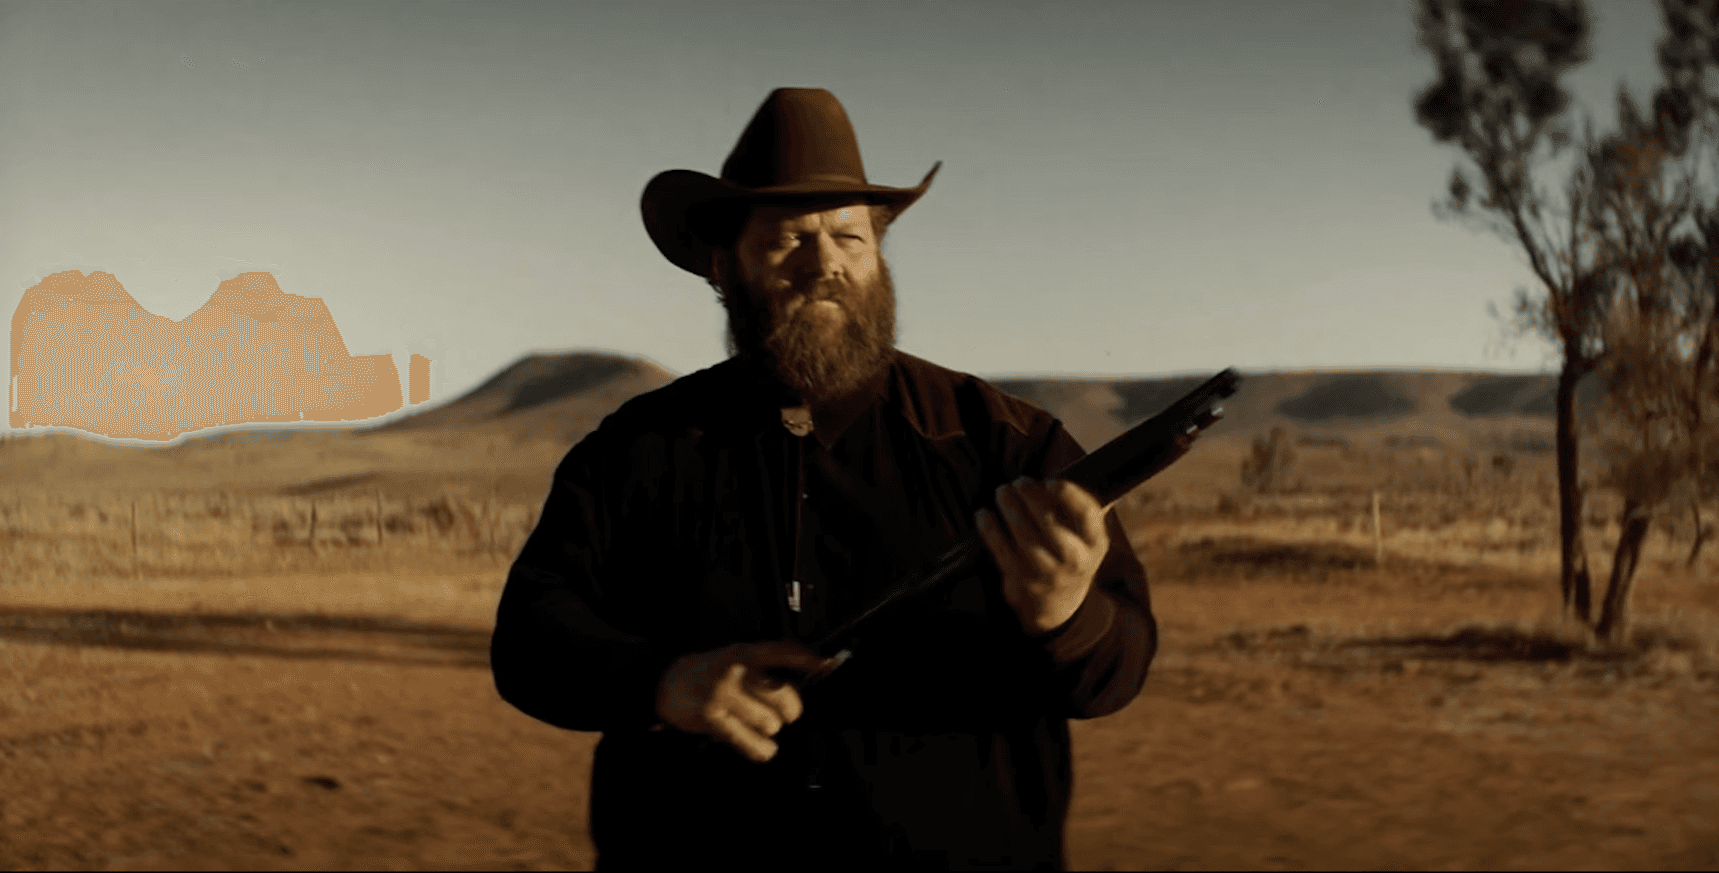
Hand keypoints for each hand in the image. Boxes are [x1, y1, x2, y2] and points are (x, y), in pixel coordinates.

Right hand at [655, 641, 832, 762]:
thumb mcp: (736, 659)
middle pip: (784, 695)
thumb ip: (765, 668)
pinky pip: (750, 742)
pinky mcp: (712, 717)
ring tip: (759, 726)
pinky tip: (763, 748)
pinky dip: (761, 749)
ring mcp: (723, 694)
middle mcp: (736, 671)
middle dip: (790, 711)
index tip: (825, 664)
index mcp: (744, 653)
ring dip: (770, 729)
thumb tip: (801, 682)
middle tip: (785, 714)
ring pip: (770, 722)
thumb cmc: (709, 673)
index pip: (781, 650)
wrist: (668, 683)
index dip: (806, 658)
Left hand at [976, 476, 1108, 634]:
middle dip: (1030, 497)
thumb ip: (1079, 510)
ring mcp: (1047, 573)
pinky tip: (984, 515)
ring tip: (1002, 492)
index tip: (1051, 481)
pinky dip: (990, 530)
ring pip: (1024, 536)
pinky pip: (1001, 551)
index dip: (1069, 494)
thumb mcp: (1087, 539)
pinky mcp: (1021, 581)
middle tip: (1018, 482)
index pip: (1087, 515)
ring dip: (1009, 508)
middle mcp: (1075, 561)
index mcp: (1095, 544)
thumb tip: (1060, 474)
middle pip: (1050, 524)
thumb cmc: (1070, 558)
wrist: (1059, 607)